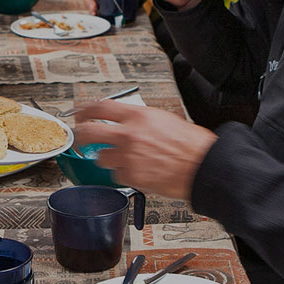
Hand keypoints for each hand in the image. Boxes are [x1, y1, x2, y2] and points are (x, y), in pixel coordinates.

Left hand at [73, 102, 215, 199]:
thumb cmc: (191, 144)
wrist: (203, 165)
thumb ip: (140, 120)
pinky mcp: (132, 176)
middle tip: (80, 139)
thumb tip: (127, 122)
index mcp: (138, 115)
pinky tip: (137, 171)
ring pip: (101, 158)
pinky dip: (124, 175)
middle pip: (90, 132)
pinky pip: (117, 175)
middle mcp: (129, 134)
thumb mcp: (164, 119)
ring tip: (120, 160)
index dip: (85, 110)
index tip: (80, 114)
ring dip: (107, 159)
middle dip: (81, 136)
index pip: (100, 107)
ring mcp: (128, 156)